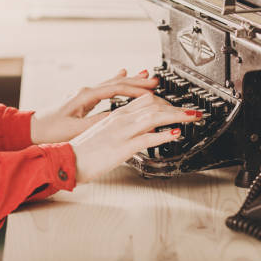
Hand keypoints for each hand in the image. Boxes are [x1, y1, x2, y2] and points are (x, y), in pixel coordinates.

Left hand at [30, 69, 157, 143]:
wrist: (33, 129)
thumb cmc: (51, 130)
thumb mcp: (77, 128)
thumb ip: (98, 121)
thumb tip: (118, 116)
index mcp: (85, 96)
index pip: (116, 89)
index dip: (136, 90)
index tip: (151, 91)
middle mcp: (85, 91)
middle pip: (116, 82)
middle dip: (137, 81)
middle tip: (155, 80)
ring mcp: (84, 93)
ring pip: (112, 83)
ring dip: (129, 81)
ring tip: (145, 76)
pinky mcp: (83, 99)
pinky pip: (106, 88)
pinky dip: (118, 83)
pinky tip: (122, 76)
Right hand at [69, 93, 201, 182]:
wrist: (67, 160)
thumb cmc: (84, 150)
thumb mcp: (104, 132)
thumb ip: (121, 127)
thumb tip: (138, 129)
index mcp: (117, 114)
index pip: (147, 100)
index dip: (167, 102)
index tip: (178, 107)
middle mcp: (121, 118)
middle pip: (154, 104)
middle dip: (177, 107)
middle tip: (193, 112)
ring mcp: (122, 131)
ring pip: (154, 116)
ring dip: (177, 116)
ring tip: (193, 117)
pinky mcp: (122, 147)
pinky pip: (147, 137)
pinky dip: (164, 134)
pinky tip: (176, 134)